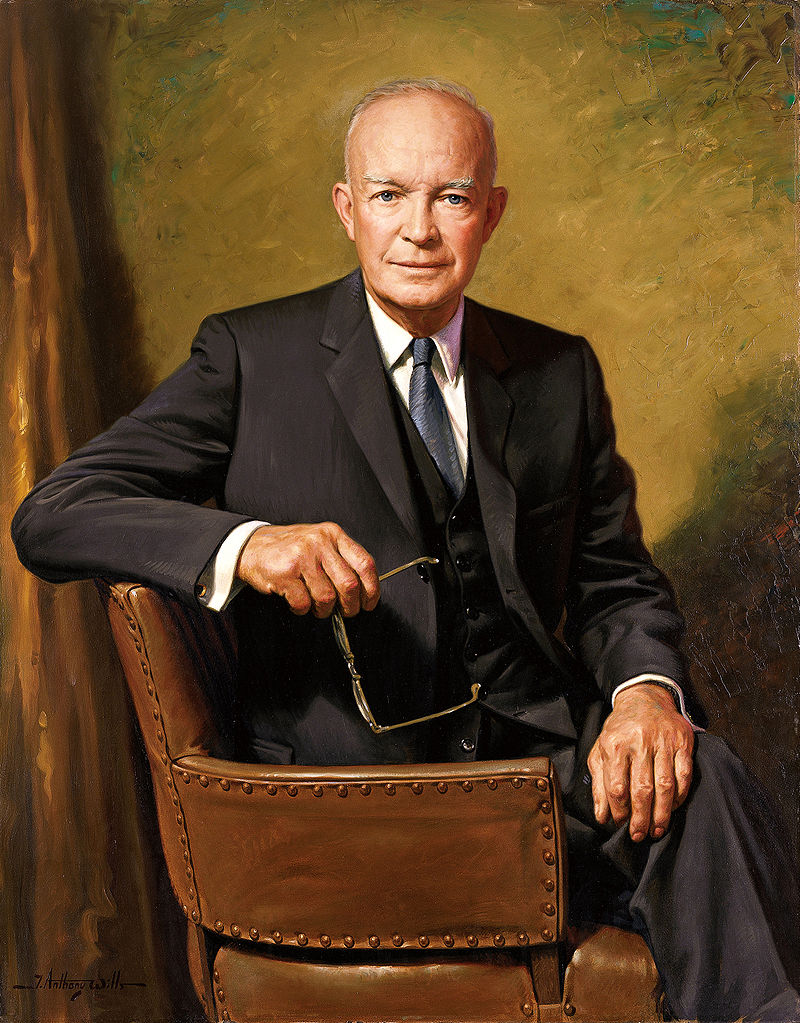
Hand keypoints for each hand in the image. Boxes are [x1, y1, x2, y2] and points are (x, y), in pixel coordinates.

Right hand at [236, 522, 378, 618]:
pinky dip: (302, 609)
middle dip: (350, 606)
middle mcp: (320, 542)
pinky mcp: (285, 573)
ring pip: (327, 597)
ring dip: (323, 610)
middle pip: (349, 584)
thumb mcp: (320, 542)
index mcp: (333, 534)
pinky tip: (297, 602)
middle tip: (345, 612)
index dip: (372, 589)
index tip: (369, 603)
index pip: (365, 563)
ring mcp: (302, 557)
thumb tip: (363, 590)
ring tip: (316, 606)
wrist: (251, 546)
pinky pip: (304, 603)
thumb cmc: (290, 549)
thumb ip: (341, 559)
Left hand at [587, 684, 693, 841]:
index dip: (619, 811)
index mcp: (615, 744)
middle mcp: (639, 742)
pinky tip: (673, 808)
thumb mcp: (600, 751)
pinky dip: (680, 796)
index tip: (621, 825)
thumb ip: (599, 784)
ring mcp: (663, 741)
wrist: (644, 699)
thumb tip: (601, 816)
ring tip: (657, 829)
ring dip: (662, 813)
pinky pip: (684, 774)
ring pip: (665, 785)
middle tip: (640, 835)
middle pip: (642, 790)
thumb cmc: (620, 730)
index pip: (617, 787)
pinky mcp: (682, 742)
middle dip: (641, 818)